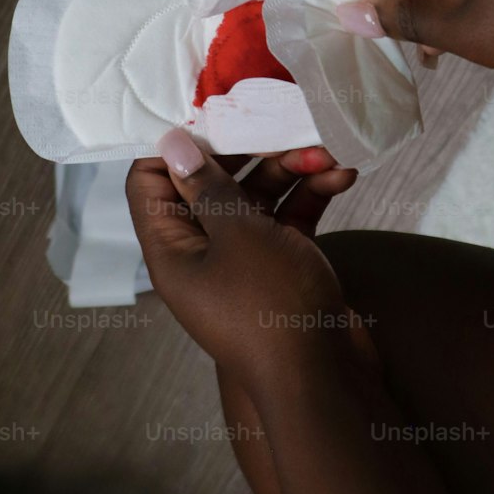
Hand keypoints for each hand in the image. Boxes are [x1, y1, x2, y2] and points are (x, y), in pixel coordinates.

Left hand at [125, 134, 372, 397]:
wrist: (329, 383)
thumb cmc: (271, 307)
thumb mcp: (237, 235)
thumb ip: (207, 186)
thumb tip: (170, 142)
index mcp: (172, 249)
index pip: (149, 182)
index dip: (172, 145)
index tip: (208, 110)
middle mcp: (203, 252)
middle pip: (211, 182)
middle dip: (248, 150)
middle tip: (280, 120)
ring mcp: (246, 260)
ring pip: (257, 196)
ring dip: (290, 168)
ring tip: (326, 149)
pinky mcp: (285, 264)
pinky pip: (290, 217)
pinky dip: (312, 194)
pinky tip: (343, 175)